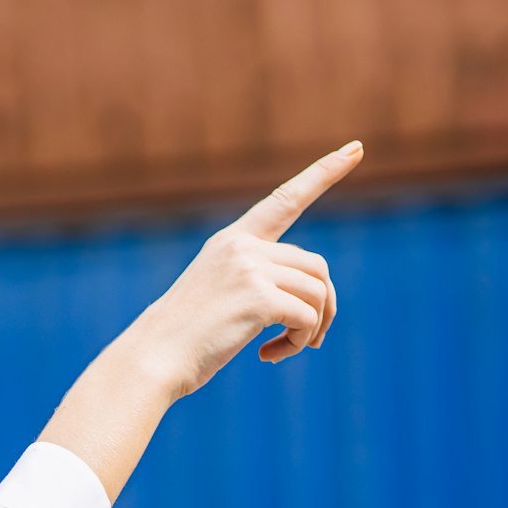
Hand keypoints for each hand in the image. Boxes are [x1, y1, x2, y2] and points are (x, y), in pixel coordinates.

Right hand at [38, 140, 363, 499]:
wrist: (151, 358)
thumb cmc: (184, 338)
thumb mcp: (219, 294)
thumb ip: (260, 281)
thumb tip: (318, 299)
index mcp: (232, 241)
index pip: (285, 200)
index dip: (323, 173)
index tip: (356, 148)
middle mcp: (242, 248)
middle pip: (315, 267)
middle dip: (322, 305)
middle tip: (310, 340)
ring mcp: (250, 270)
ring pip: (318, 293)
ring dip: (312, 327)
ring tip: (283, 350)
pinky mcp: (258, 299)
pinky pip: (306, 318)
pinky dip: (298, 342)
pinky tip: (267, 356)